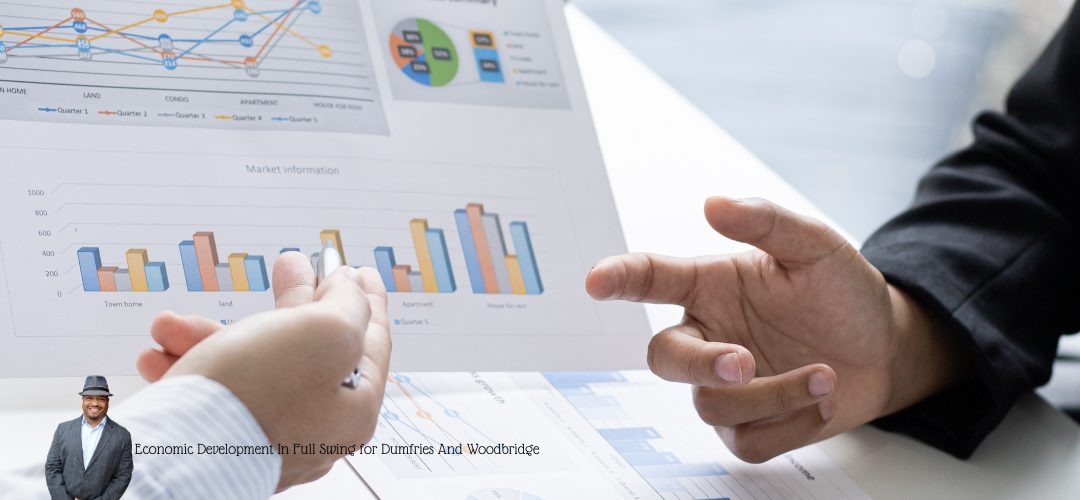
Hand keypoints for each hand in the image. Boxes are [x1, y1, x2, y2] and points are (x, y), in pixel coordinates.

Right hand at [135, 252, 390, 490]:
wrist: (175, 458)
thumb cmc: (255, 395)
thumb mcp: (327, 331)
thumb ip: (348, 304)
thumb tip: (347, 289)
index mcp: (355, 407)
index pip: (370, 340)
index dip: (366, 297)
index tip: (360, 271)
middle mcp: (318, 427)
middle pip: (310, 348)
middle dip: (289, 300)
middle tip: (288, 265)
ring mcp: (273, 435)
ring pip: (251, 366)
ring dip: (209, 335)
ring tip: (172, 324)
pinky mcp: (229, 443)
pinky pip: (215, 392)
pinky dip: (189, 365)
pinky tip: (159, 354)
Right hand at [586, 197, 964, 461]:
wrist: (885, 350)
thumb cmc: (841, 293)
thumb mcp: (816, 246)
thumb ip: (766, 222)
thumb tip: (713, 204)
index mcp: (710, 287)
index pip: (651, 278)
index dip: (619, 278)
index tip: (596, 281)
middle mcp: (708, 336)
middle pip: (665, 358)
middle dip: (700, 364)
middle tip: (745, 364)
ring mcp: (723, 386)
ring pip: (713, 406)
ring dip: (774, 395)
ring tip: (825, 376)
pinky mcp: (748, 427)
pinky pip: (747, 442)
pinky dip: (792, 425)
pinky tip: (821, 400)